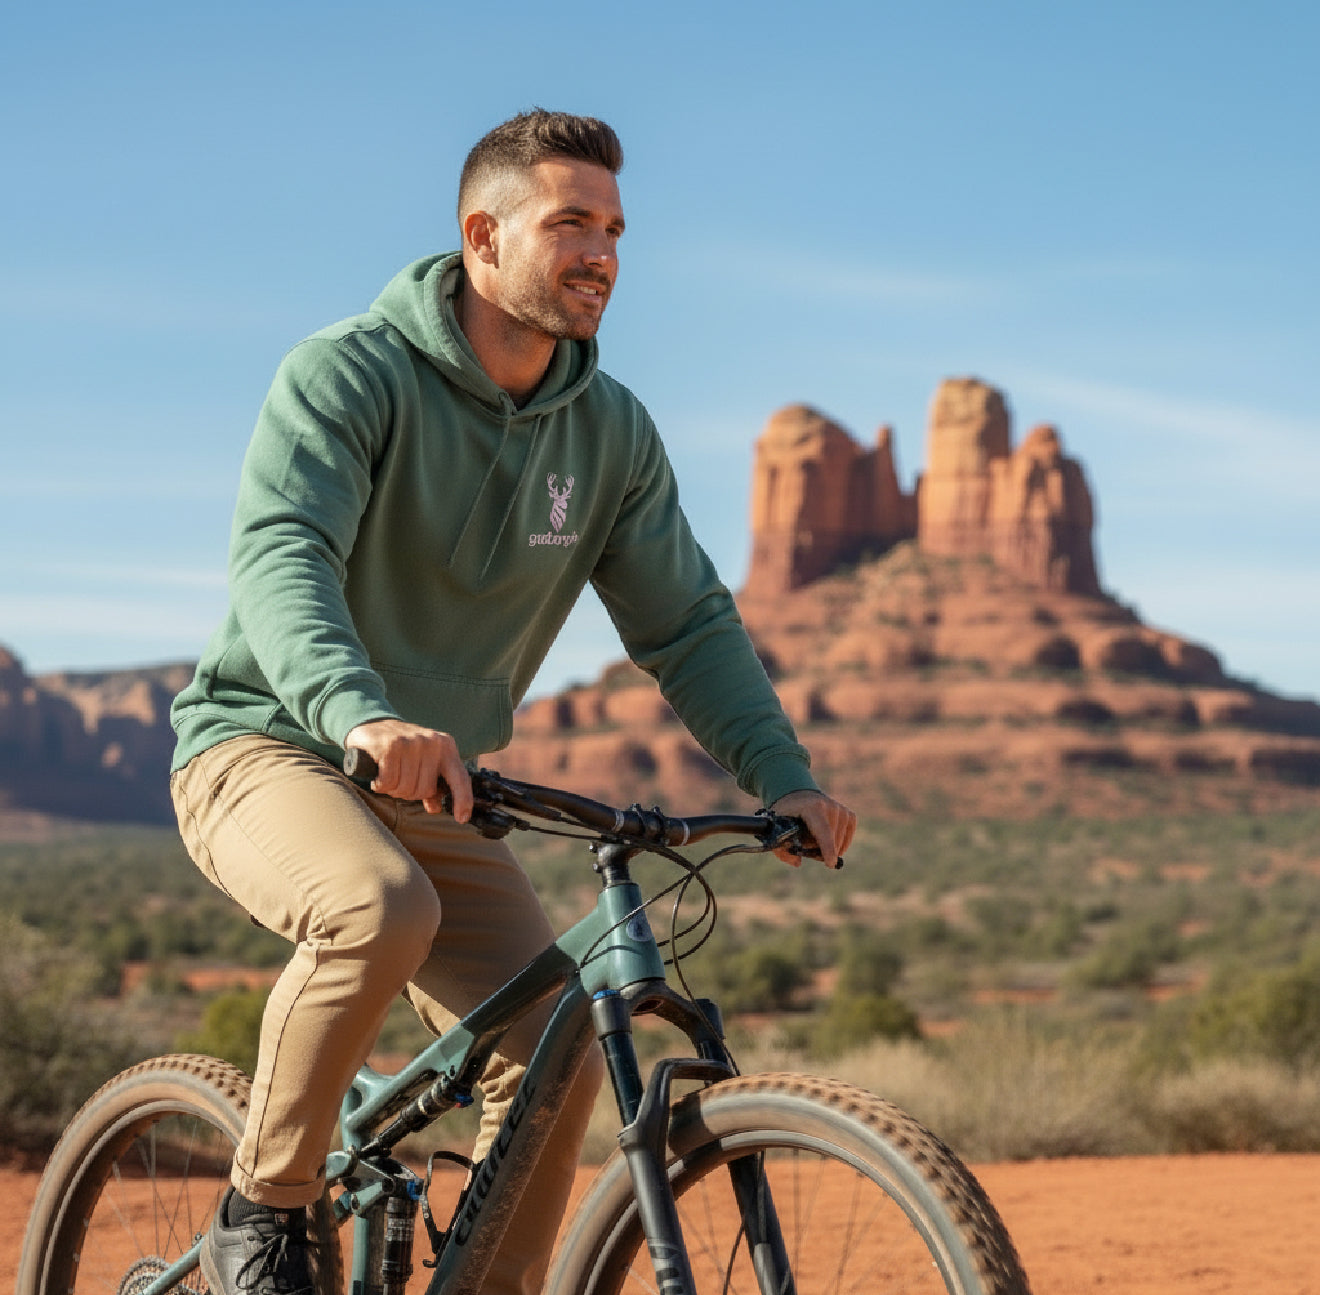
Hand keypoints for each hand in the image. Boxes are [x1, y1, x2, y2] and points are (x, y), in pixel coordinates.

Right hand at [344, 719, 472, 821]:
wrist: (372, 724)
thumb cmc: (401, 748)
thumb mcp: (422, 762)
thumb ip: (432, 783)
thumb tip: (436, 808)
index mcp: (446, 746)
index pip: (460, 777)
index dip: (463, 799)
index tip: (462, 818)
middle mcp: (432, 742)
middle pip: (425, 790)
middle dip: (408, 792)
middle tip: (399, 778)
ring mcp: (412, 742)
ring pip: (405, 788)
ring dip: (393, 789)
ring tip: (388, 773)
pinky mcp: (391, 745)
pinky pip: (388, 782)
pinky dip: (380, 784)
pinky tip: (378, 773)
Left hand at [769, 789, 855, 868]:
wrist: (798, 798)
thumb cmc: (787, 816)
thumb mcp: (776, 829)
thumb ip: (782, 850)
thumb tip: (797, 862)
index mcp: (811, 807)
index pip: (823, 831)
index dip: (827, 848)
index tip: (830, 863)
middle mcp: (829, 806)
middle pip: (831, 840)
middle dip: (821, 850)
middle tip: (807, 846)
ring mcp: (840, 809)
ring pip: (840, 841)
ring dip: (829, 848)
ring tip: (815, 841)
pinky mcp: (848, 814)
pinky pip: (848, 835)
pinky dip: (841, 844)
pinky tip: (832, 844)